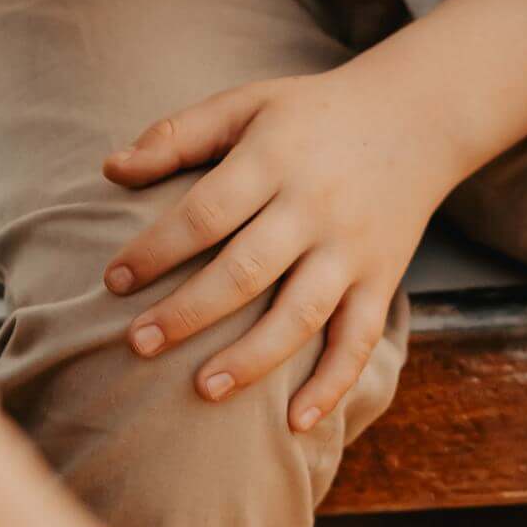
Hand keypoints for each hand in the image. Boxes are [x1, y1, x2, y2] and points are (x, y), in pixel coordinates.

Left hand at [100, 0, 526, 429]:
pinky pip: (360, 339)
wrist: (417, 116)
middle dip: (189, 312)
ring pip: (301, 314)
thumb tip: (110, 168)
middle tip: (137, 345)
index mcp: (274, 159)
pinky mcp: (382, 279)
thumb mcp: (246, 103)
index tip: (113, 282)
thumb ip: (178, 135)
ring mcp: (352, 249)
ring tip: (202, 390)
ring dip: (252, 358)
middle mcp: (315, 207)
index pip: (206, 212)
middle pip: (246, 270)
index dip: (157, 249)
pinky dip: (332, 384)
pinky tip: (296, 423)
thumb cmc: (311, 115)